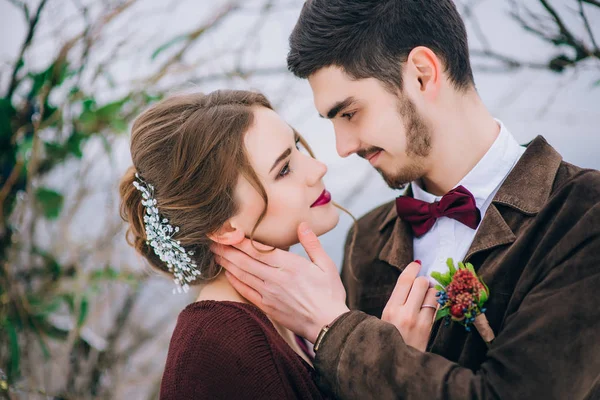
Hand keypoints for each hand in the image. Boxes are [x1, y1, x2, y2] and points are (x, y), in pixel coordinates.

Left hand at [211, 222, 348, 342]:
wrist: (328, 325)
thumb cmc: (330, 295)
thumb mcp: (326, 265)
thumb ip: (312, 244)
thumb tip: (302, 225)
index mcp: (290, 265)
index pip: (259, 250)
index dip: (241, 240)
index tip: (228, 231)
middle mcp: (276, 278)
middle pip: (245, 261)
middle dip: (227, 249)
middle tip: (212, 240)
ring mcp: (269, 294)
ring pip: (242, 274)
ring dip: (226, 263)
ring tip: (215, 253)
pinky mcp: (266, 306)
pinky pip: (245, 291)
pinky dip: (234, 280)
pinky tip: (227, 273)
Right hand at [381, 261, 437, 351]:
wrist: (398, 365)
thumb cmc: (390, 339)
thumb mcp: (386, 319)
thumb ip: (397, 301)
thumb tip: (412, 280)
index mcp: (390, 309)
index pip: (404, 281)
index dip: (412, 269)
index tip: (417, 264)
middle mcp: (404, 314)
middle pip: (421, 283)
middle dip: (424, 281)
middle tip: (423, 285)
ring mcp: (419, 322)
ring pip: (433, 293)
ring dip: (432, 291)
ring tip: (427, 297)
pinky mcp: (430, 329)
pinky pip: (438, 307)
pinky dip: (437, 303)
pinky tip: (432, 306)